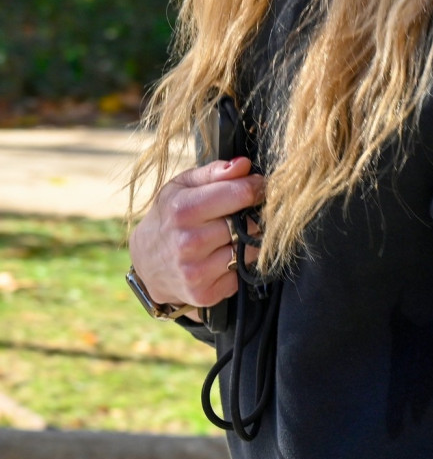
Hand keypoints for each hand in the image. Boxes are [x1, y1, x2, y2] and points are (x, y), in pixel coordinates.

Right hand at [128, 158, 264, 309]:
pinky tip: (222, 257)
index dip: (255, 188)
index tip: (259, 186)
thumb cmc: (169, 216)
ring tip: (230, 235)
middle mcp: (188, 242)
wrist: (147, 262)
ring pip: (249, 249)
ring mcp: (196, 271)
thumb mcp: (182, 186)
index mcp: (182, 210)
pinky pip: (241, 273)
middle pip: (248, 223)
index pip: (239, 194)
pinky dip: (238, 264)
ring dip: (247, 241)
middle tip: (242, 213)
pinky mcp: (205, 293)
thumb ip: (213, 172)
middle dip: (251, 215)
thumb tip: (243, 165)